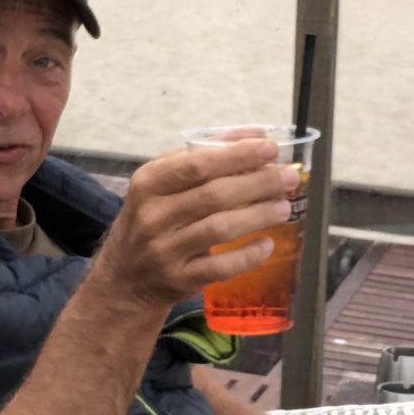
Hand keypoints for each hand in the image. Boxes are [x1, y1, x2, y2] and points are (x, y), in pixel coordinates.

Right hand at [86, 138, 298, 316]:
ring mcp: (165, 250)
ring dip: (258, 215)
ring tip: (284, 206)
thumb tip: (254, 135)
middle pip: (214, 195)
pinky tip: (267, 244)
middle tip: (288, 176)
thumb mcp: (161, 185)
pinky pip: (220, 267)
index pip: (196, 164)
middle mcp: (153, 216)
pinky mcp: (179, 279)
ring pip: (220, 229)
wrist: (125, 279)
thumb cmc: (151, 220)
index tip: (269, 147)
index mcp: (148, 183)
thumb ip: (201, 157)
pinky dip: (247, 255)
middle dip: (258, 182)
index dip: (236, 155)